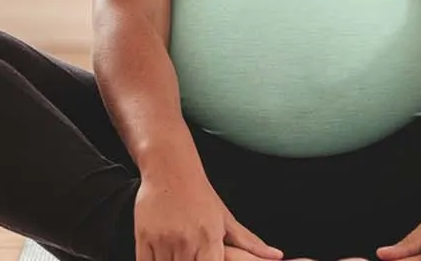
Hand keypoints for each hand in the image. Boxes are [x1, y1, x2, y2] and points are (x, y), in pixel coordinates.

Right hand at [134, 174, 301, 260]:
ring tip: (179, 259)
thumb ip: (249, 242)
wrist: (170, 168)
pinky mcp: (144, 237)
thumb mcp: (226, 218)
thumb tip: (276, 256)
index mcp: (211, 239)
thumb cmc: (199, 194)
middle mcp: (188, 241)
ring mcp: (165, 240)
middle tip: (191, 260)